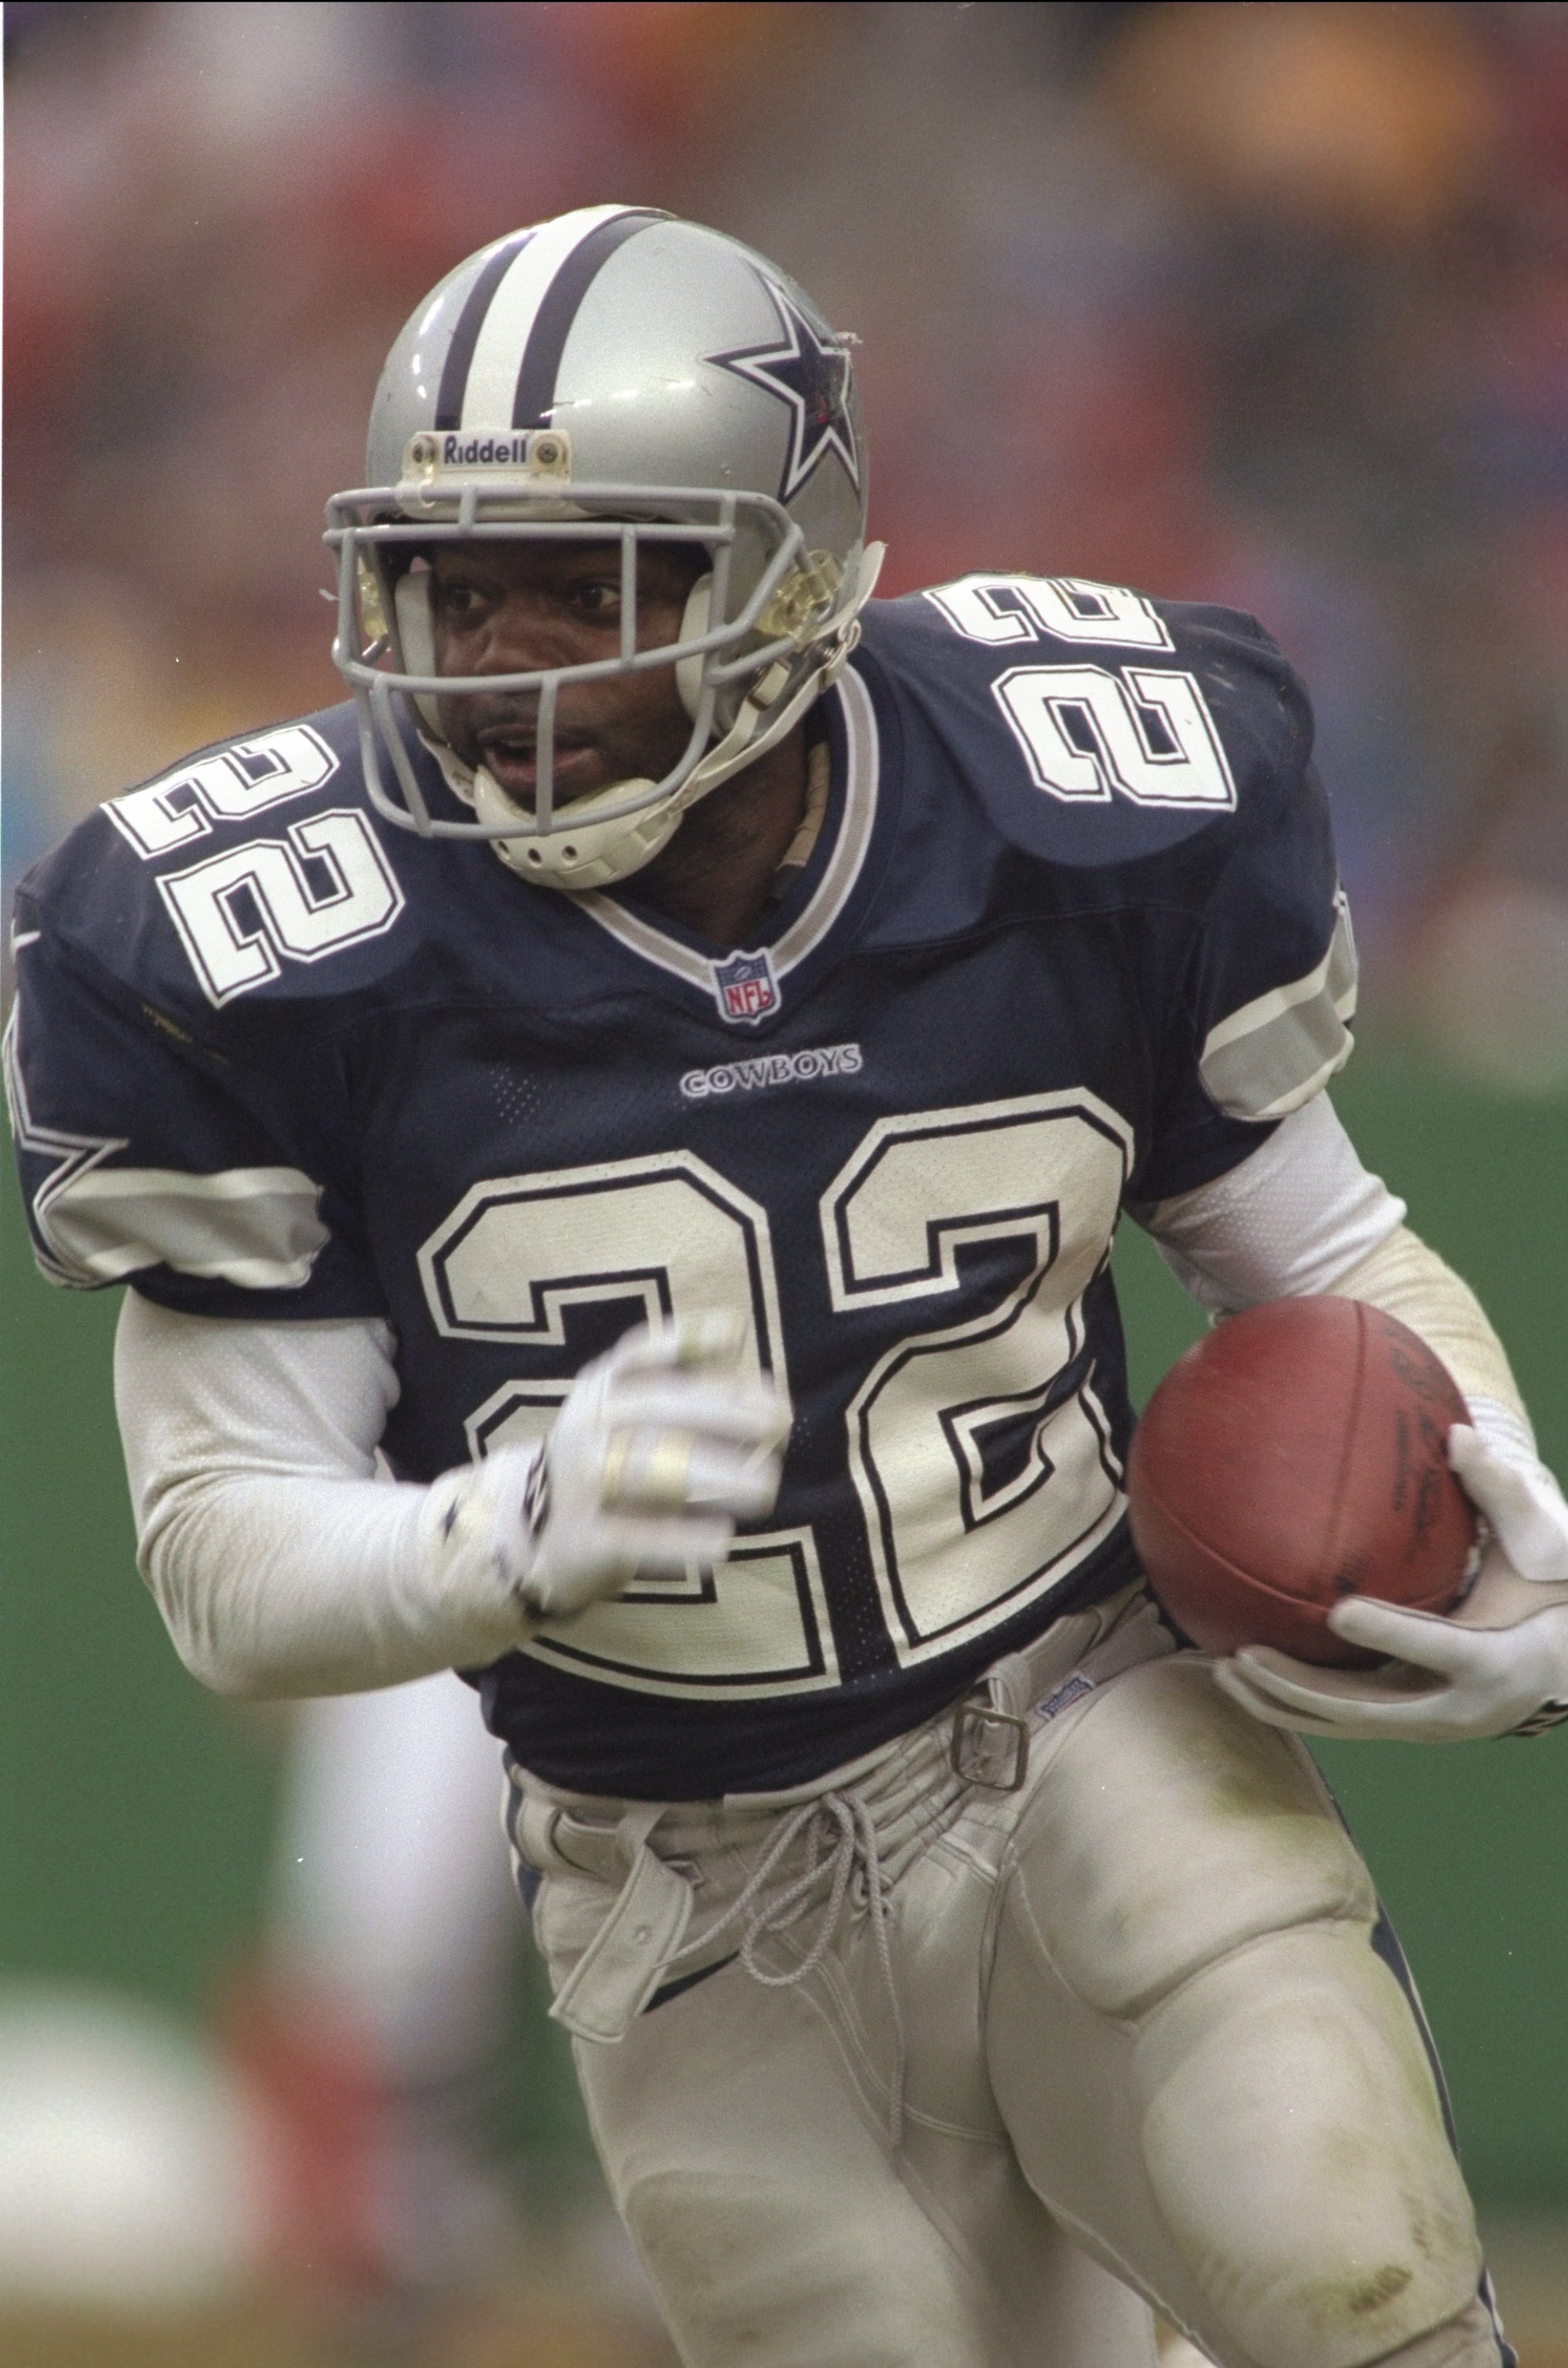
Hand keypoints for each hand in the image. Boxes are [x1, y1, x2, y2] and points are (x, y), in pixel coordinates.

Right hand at [426, 1313, 788, 1625]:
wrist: (527, 1534)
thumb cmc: (608, 1462)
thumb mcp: (630, 1411)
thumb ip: (684, 1386)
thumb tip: (749, 1360)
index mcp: (602, 1387)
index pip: (642, 1353)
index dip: (690, 1339)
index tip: (738, 1333)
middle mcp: (587, 1426)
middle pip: (659, 1409)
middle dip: (725, 1412)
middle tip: (780, 1425)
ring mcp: (578, 1482)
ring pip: (648, 1470)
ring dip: (714, 1476)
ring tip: (766, 1487)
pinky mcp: (584, 1540)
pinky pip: (635, 1537)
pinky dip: (681, 1540)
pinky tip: (721, 1540)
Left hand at [1212, 1424, 1567, 1741]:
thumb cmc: (1554, 1589)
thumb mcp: (1543, 1543)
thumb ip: (1500, 1490)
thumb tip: (1456, 1434)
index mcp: (1496, 1661)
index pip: (1440, 1649)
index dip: (1391, 1633)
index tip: (1338, 1611)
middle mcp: (1458, 1709)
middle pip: (1370, 1708)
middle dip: (1302, 1686)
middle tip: (1245, 1652)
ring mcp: (1429, 1725)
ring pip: (1346, 1724)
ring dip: (1281, 1702)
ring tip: (1222, 1667)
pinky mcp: (1407, 1723)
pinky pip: (1343, 1720)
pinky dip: (1293, 1703)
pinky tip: (1242, 1674)